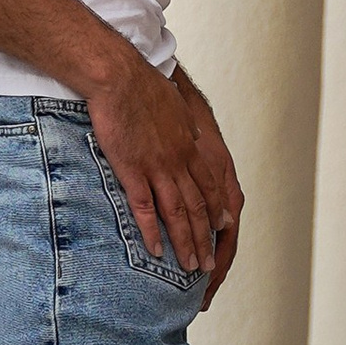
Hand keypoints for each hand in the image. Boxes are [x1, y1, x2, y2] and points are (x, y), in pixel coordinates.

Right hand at [85, 48, 242, 288]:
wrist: (121, 76)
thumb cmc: (143, 85)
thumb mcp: (175, 105)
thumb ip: (185, 126)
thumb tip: (196, 134)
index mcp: (190, 145)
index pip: (210, 185)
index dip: (217, 208)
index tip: (224, 226)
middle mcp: (179, 161)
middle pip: (198, 207)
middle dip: (206, 237)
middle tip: (210, 263)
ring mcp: (157, 168)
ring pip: (178, 214)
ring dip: (186, 243)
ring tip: (192, 268)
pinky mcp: (133, 171)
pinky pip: (146, 210)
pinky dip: (153, 233)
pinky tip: (157, 252)